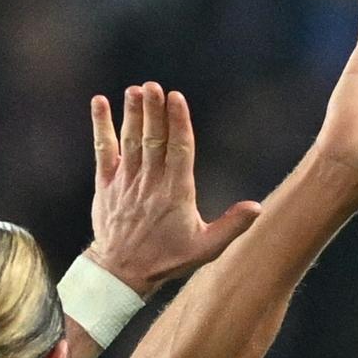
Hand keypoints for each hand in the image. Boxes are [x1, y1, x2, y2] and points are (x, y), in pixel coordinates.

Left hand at [86, 83, 261, 294]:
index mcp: (176, 194)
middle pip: (153, 140)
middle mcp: (151, 183)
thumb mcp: (206, 248)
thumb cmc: (167, 259)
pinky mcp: (106, 184)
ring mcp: (126, 182)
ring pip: (130, 141)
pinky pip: (103, 150)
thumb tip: (257, 207)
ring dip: (133, 113)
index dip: (178, 122)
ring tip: (136, 89)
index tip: (177, 98)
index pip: (179, 151)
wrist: (122, 271)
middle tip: (154, 86)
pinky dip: (101, 126)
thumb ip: (232, 226)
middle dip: (154, 111)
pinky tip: (100, 103)